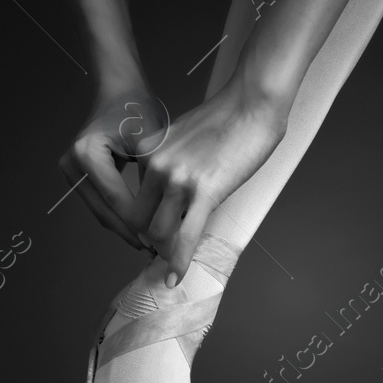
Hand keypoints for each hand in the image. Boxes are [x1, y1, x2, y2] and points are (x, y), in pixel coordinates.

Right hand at [58, 88, 169, 252]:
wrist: (118, 92)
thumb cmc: (136, 110)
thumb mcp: (151, 145)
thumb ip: (155, 181)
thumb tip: (171, 218)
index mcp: (87, 154)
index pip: (117, 200)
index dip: (140, 224)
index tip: (162, 240)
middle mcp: (72, 164)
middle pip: (104, 211)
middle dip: (131, 232)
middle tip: (156, 250)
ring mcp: (69, 171)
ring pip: (100, 211)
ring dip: (124, 228)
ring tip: (149, 243)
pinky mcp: (75, 176)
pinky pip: (99, 203)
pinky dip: (118, 216)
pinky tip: (138, 228)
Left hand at [139, 78, 287, 286]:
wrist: (252, 103)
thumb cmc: (224, 118)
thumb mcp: (180, 137)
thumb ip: (166, 162)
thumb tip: (165, 191)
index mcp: (148, 151)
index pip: (131, 196)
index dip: (137, 218)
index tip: (144, 231)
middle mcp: (158, 166)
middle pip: (138, 219)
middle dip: (146, 238)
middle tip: (156, 251)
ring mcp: (179, 180)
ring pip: (158, 232)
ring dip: (164, 250)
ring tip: (170, 260)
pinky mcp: (205, 192)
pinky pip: (186, 237)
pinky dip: (178, 263)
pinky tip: (175, 278)